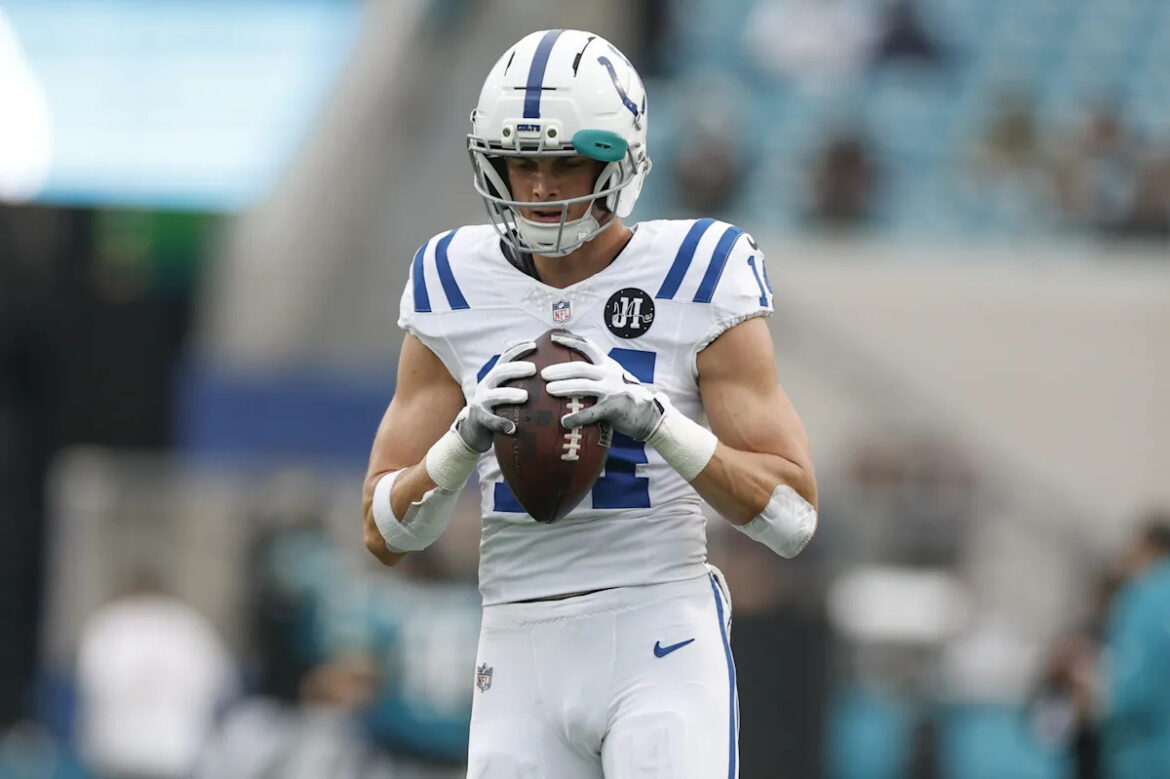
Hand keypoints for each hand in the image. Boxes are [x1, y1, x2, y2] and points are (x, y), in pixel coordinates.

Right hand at [455, 340, 536, 451]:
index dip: (518, 349)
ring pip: (494, 395)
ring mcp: (481, 402)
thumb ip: (518, 380)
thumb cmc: (497, 408)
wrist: (473, 429)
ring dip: (509, 394)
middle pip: (500, 372)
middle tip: (533, 369)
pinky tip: (512, 428)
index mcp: (495, 376)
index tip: (534, 345)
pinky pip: (490, 421)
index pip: (505, 358)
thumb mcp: (504, 390)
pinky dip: (501, 424)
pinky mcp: (479, 419)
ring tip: (525, 396)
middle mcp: (486, 385)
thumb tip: (546, 370)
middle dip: (516, 369)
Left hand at [541, 332, 664, 439]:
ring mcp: (612, 390)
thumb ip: (598, 373)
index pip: (588, 347)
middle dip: (560, 369)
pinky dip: (576, 417)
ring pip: (583, 386)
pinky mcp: (614, 408)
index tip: (552, 337)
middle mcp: (610, 374)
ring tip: (549, 390)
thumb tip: (571, 373)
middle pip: (580, 368)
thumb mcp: (614, 378)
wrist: (649, 415)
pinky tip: (564, 421)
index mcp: (608, 365)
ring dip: (564, 387)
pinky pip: (591, 413)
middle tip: (543, 374)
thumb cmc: (626, 397)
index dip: (569, 340)